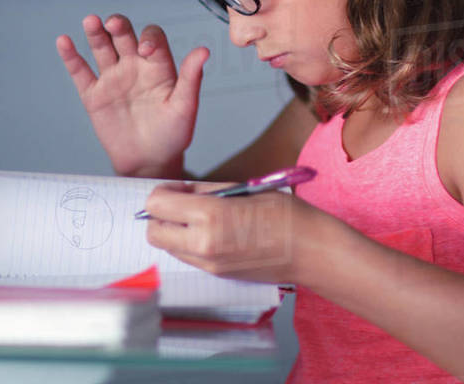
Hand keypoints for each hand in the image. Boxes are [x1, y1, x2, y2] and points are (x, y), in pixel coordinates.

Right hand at [56, 14, 208, 177]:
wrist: (150, 163)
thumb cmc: (173, 135)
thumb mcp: (185, 107)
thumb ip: (191, 78)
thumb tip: (204, 50)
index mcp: (158, 66)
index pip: (152, 38)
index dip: (149, 38)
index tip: (145, 50)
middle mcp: (134, 66)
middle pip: (124, 35)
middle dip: (119, 26)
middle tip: (113, 23)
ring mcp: (113, 78)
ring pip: (102, 48)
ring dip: (95, 33)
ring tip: (91, 21)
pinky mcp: (94, 95)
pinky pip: (80, 71)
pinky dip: (71, 56)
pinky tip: (64, 41)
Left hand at [141, 182, 317, 283]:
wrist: (310, 252)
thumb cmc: (286, 216)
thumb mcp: (243, 189)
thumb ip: (206, 191)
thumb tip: (181, 191)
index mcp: (209, 216)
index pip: (156, 204)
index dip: (163, 192)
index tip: (177, 188)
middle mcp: (202, 243)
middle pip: (153, 231)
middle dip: (160, 215)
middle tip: (181, 203)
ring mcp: (208, 263)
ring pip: (167, 247)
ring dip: (173, 231)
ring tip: (199, 218)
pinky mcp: (216, 274)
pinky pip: (187, 257)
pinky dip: (188, 243)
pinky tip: (211, 232)